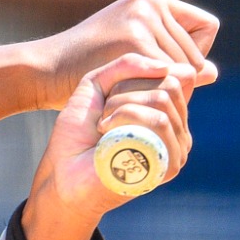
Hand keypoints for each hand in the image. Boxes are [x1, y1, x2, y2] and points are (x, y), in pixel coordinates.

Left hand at [21, 54, 191, 239]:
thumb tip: (166, 65)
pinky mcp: (169, 164)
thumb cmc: (77, 135)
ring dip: (121, 106)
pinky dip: (125, 118)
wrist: (62, 174)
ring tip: (102, 127)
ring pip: (163, 99)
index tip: (110, 94)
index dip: (138, 74)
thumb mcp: (97, 86)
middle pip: (169, 83)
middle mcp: (178, 130)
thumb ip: (127, 65)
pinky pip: (159, 120)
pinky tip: (107, 137)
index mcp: (166, 113)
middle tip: (103, 112)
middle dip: (126, 89)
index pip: (174, 73)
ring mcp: (176, 148)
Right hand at [33, 0, 217, 112]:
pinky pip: (168, 78)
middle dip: (180, 79)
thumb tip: (213, 73)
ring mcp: (142, 20)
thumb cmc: (85, 65)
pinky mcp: (134, 42)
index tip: (169, 72)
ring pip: (186, 69)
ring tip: (135, 95)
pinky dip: (155, 95)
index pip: (206, 27)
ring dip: (167, 90)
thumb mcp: (128, 50)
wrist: (45, 70)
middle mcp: (150, 3)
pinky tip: (131, 99)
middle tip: (147, 93)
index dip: (196, 54)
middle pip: (197, 53)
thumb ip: (169, 56)